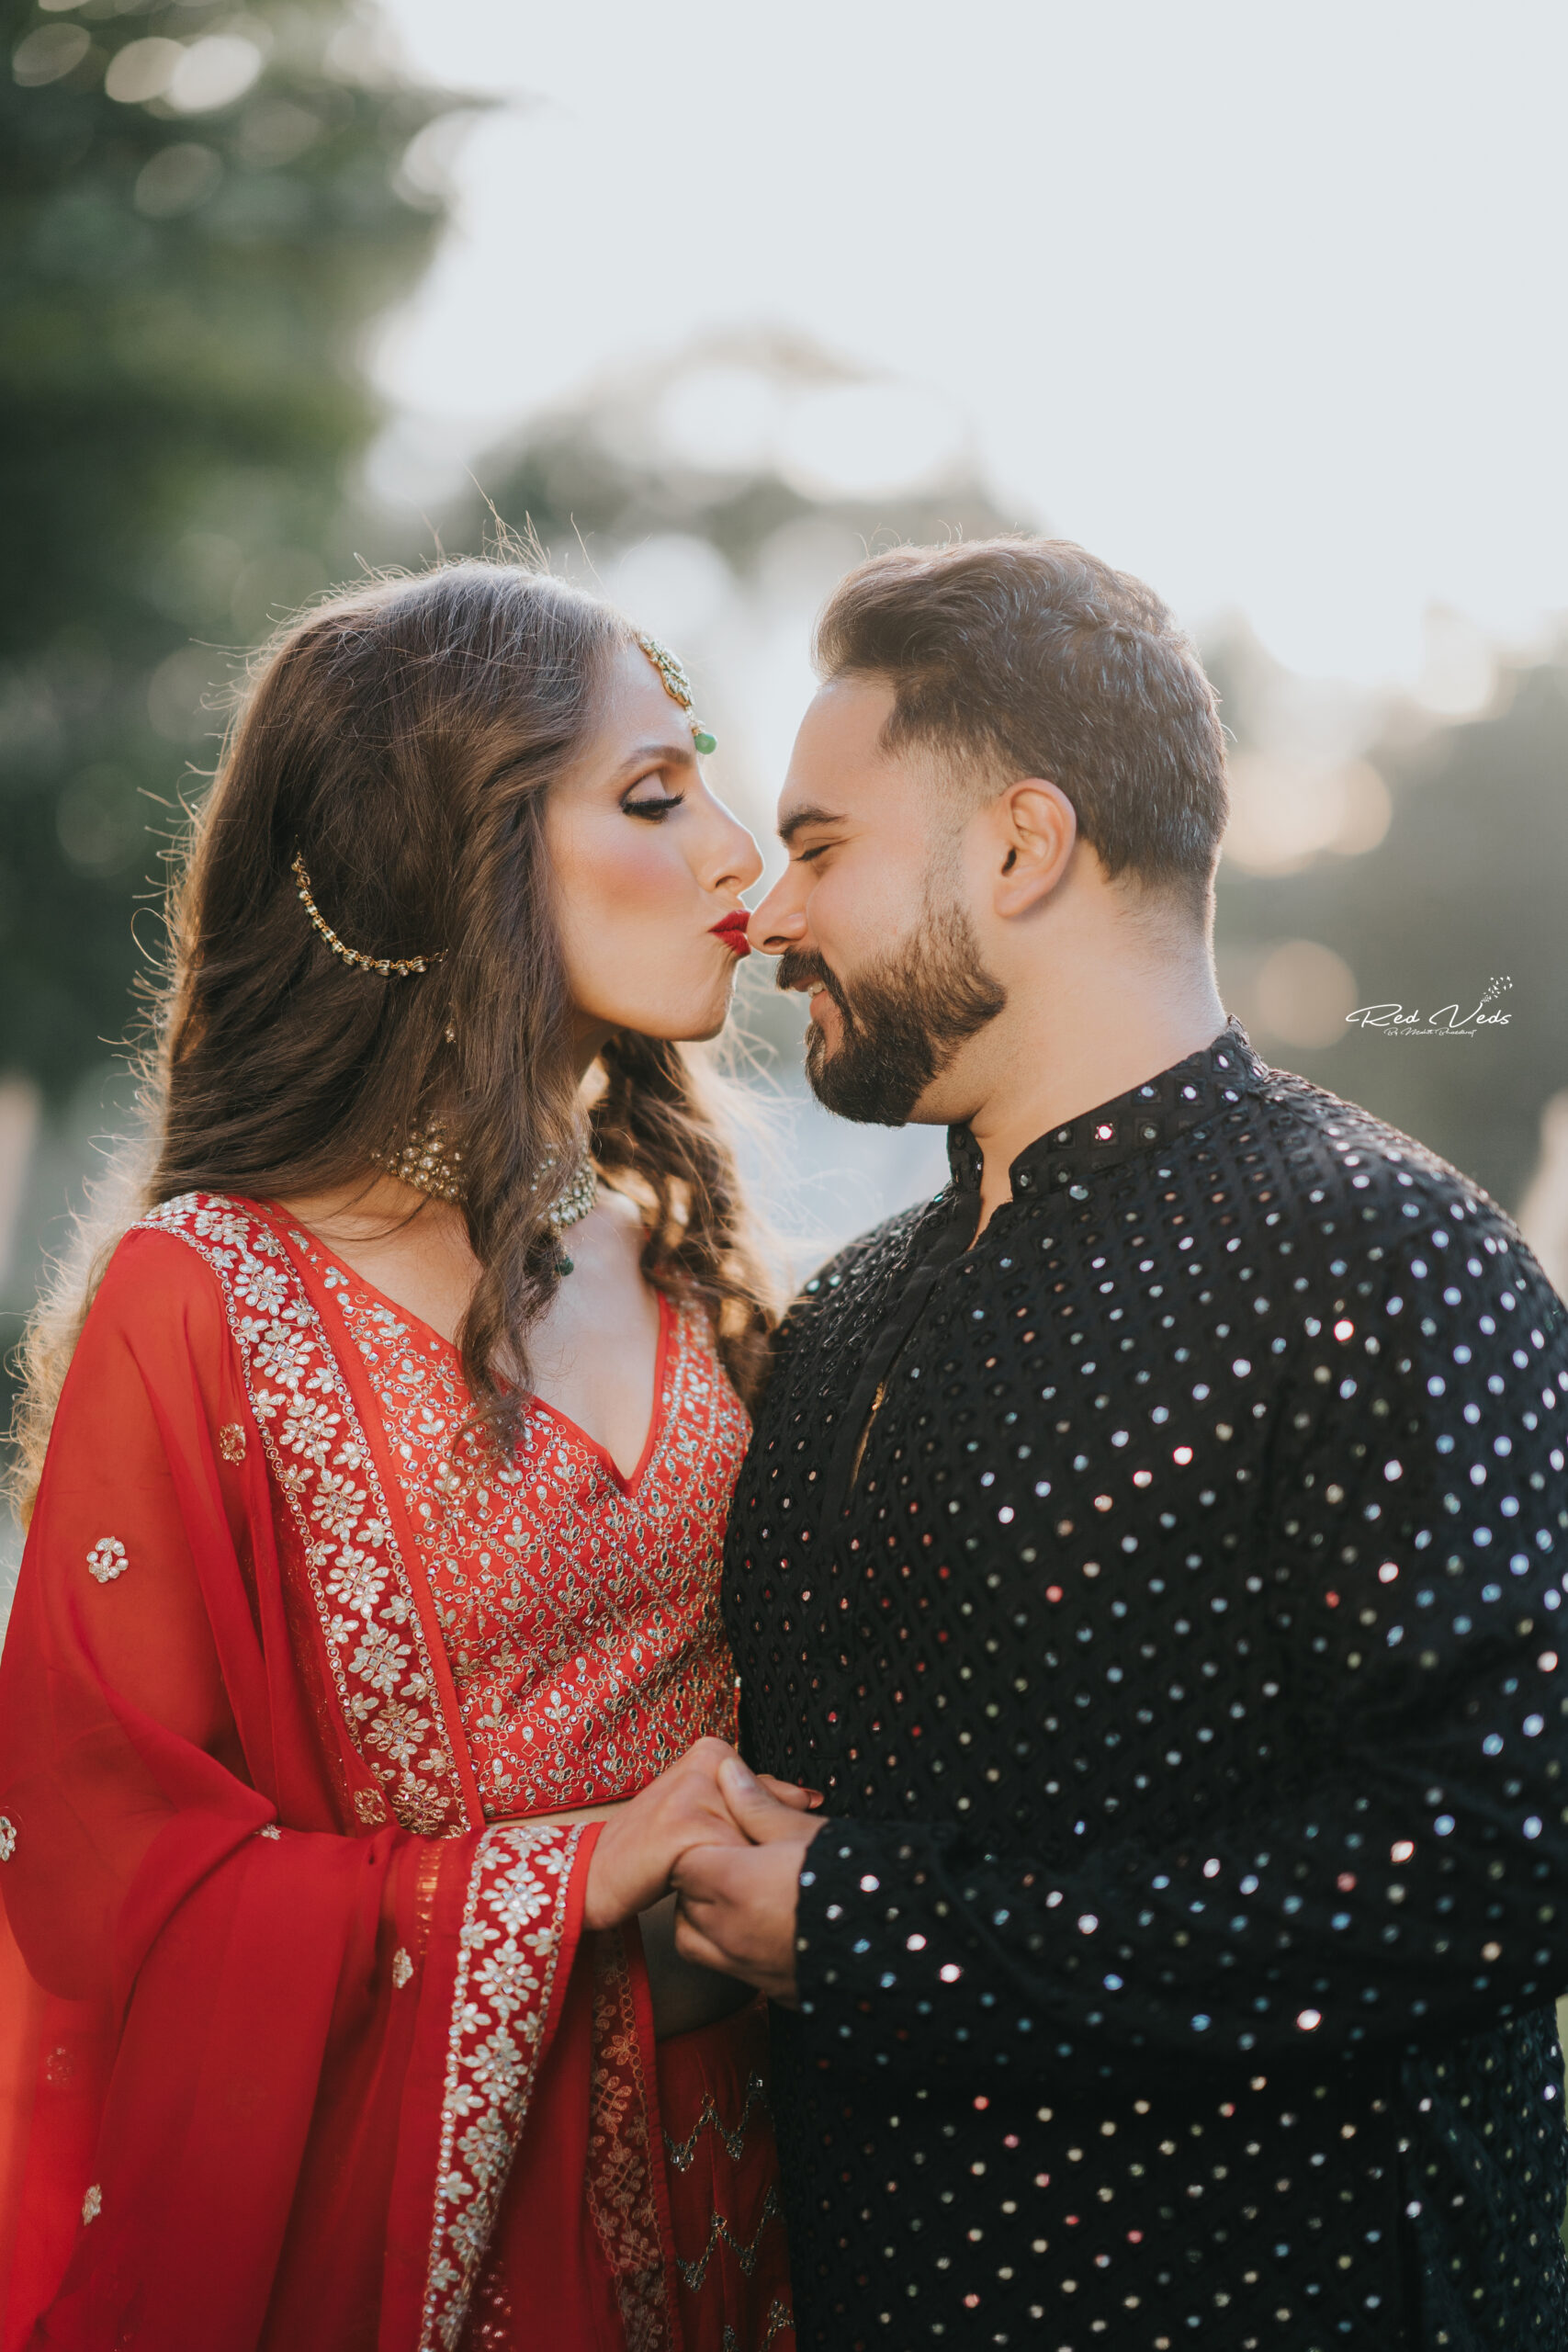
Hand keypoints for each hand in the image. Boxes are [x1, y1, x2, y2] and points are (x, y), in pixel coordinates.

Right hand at [582, 1738, 819, 1931]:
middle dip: (751, 1851)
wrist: (596, 1871)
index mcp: (713, 1751)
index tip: (726, 1846)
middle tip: (699, 1860)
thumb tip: (810, 1797)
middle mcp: (707, 1760)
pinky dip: (718, 1882)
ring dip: (734, 1869)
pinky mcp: (685, 1825)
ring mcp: (696, 1789)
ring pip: (752, 1843)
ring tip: (688, 1869)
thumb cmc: (653, 1846)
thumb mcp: (708, 1811)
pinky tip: (684, 1880)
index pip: (770, 1795)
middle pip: (765, 1821)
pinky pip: (730, 1861)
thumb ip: (754, 1799)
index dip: (759, 1833)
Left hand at [671, 1756, 828, 2004]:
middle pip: (684, 1900)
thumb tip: (727, 1772)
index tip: (723, 1834)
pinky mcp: (768, 1990)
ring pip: (694, 1939)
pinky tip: (764, 1926)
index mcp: (733, 1885)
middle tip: (735, 1858)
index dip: (699, 1843)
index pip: (682, 1861)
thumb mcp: (803, 1830)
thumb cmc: (850, 1878)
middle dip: (700, 1877)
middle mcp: (729, 1932)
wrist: (898, 1946)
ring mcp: (746, 1967)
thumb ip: (756, 1804)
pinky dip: (730, 1947)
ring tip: (741, 1894)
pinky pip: (726, 1967)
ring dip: (704, 1917)